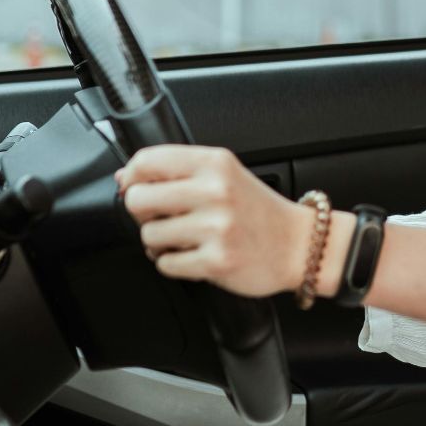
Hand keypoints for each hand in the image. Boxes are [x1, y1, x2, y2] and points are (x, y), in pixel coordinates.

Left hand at [115, 144, 321, 297]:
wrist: (300, 245)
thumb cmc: (259, 211)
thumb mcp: (225, 175)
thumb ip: (179, 171)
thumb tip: (125, 177)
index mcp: (215, 163)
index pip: (147, 161)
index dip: (132, 177)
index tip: (135, 187)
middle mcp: (215, 191)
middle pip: (138, 199)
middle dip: (141, 214)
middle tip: (160, 218)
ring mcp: (216, 227)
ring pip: (148, 236)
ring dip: (159, 244)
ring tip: (183, 241)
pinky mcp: (217, 261)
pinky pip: (166, 265)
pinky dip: (174, 264)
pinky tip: (194, 256)